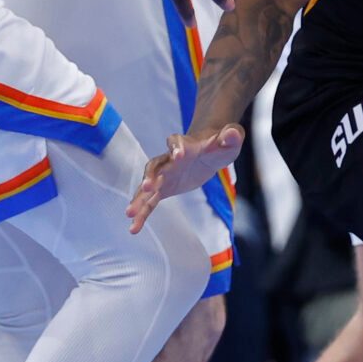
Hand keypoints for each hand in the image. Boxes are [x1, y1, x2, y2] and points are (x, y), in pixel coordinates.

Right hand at [127, 124, 245, 231]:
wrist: (208, 152)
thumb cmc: (219, 144)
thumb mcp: (231, 139)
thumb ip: (231, 135)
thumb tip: (233, 133)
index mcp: (186, 144)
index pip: (177, 142)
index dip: (176, 147)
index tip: (178, 155)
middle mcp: (169, 159)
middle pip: (155, 165)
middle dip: (151, 175)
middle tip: (147, 186)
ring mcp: (164, 175)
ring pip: (148, 186)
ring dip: (139, 198)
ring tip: (129, 213)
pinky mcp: (164, 189)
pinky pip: (150, 202)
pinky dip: (142, 214)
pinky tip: (134, 228)